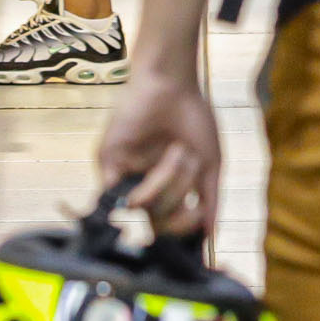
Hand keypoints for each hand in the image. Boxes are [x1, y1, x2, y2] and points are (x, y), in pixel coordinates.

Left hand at [96, 69, 222, 236]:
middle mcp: (145, 184)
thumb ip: (210, 199)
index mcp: (169, 187)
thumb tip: (211, 235)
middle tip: (186, 185)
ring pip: (143, 205)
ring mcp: (126, 175)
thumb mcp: (210, 162)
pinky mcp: (108, 163)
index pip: (172, 223)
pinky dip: (137, 189)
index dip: (184, 227)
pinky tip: (151, 175)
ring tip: (178, 151)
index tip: (197, 219)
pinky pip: (116, 192)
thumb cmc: (193, 118)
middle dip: (178, 202)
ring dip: (168, 180)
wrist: (172, 85)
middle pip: (159, 219)